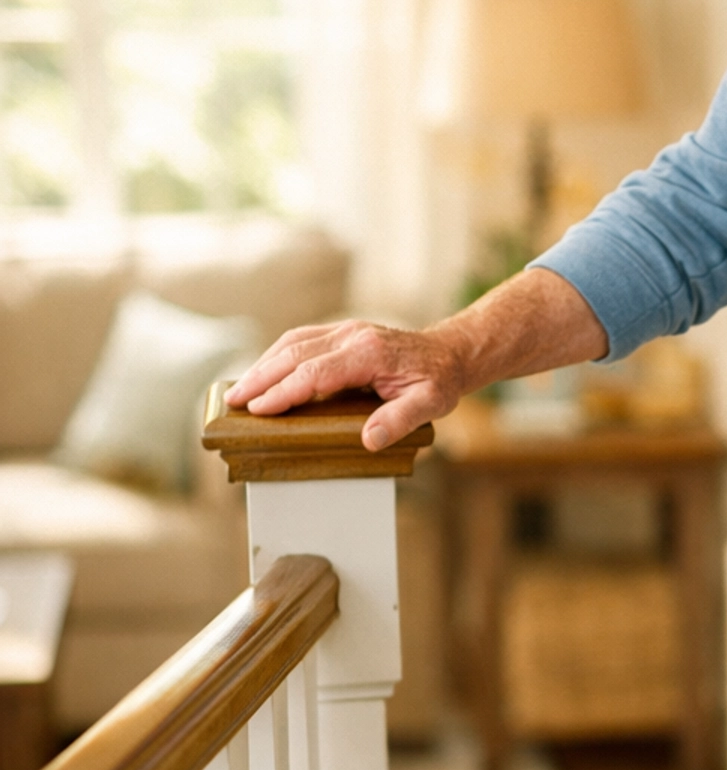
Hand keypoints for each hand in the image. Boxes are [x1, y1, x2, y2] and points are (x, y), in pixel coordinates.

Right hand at [225, 268, 608, 450]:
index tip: (259, 409)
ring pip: (293, 342)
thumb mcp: (431, 404)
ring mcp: (345, 330)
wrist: (450, 352)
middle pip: (295, 353)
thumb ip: (400, 419)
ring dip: (263, 365)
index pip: (316, 372)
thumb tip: (368, 439)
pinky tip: (264, 372)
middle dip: (261, 377)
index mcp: (369, 353)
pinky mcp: (341, 333)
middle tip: (233, 401)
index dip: (285, 391)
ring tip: (239, 390)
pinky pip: (301, 340)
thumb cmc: (439, 380)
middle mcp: (352, 336)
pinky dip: (277, 356)